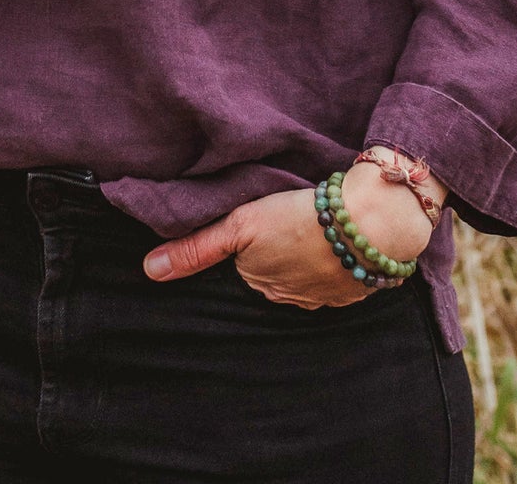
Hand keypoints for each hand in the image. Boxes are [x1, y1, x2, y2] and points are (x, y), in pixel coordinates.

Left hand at [141, 167, 433, 308]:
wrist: (367, 223)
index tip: (261, 221)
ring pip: (306, 276)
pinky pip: (338, 278)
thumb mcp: (240, 224)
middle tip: (287, 222)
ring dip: (309, 257)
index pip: (246, 263)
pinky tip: (339, 241)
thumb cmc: (299, 218)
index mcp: (261, 282)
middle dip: (278, 253)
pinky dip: (336, 262)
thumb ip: (197, 247)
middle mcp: (290, 298)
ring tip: (313, 230)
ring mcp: (325, 297)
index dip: (252, 239)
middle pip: (275, 272)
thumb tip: (149, 270)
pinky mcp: (355, 289)